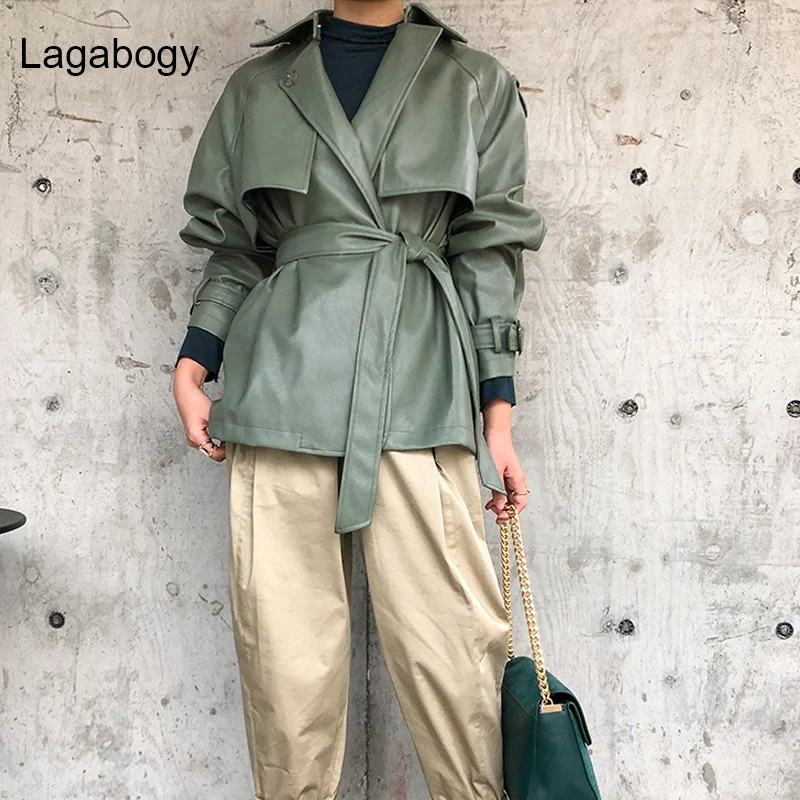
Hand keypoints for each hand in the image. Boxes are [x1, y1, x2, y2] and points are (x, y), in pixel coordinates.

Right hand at [173, 358, 225, 461]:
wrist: (185, 393)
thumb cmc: (196, 402)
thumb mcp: (214, 415)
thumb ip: (223, 428)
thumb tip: (236, 436)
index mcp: (196, 438)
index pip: (215, 455)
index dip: (226, 451)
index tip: (234, 442)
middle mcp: (192, 441)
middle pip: (213, 454)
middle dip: (224, 449)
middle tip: (233, 438)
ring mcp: (193, 439)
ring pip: (210, 449)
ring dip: (220, 444)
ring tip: (227, 435)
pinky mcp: (195, 435)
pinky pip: (208, 444)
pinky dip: (216, 441)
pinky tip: (221, 434)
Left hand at [481, 397, 528, 522]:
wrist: (495, 433)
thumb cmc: (497, 448)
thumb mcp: (495, 472)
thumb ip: (498, 490)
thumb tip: (500, 507)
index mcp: (518, 480)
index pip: (521, 502)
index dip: (512, 512)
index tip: (501, 516)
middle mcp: (516, 480)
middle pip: (515, 502)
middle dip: (505, 510)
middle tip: (494, 514)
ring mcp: (510, 478)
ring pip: (508, 498)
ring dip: (500, 504)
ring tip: (490, 507)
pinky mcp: (503, 475)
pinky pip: (503, 491)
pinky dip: (497, 497)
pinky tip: (490, 500)